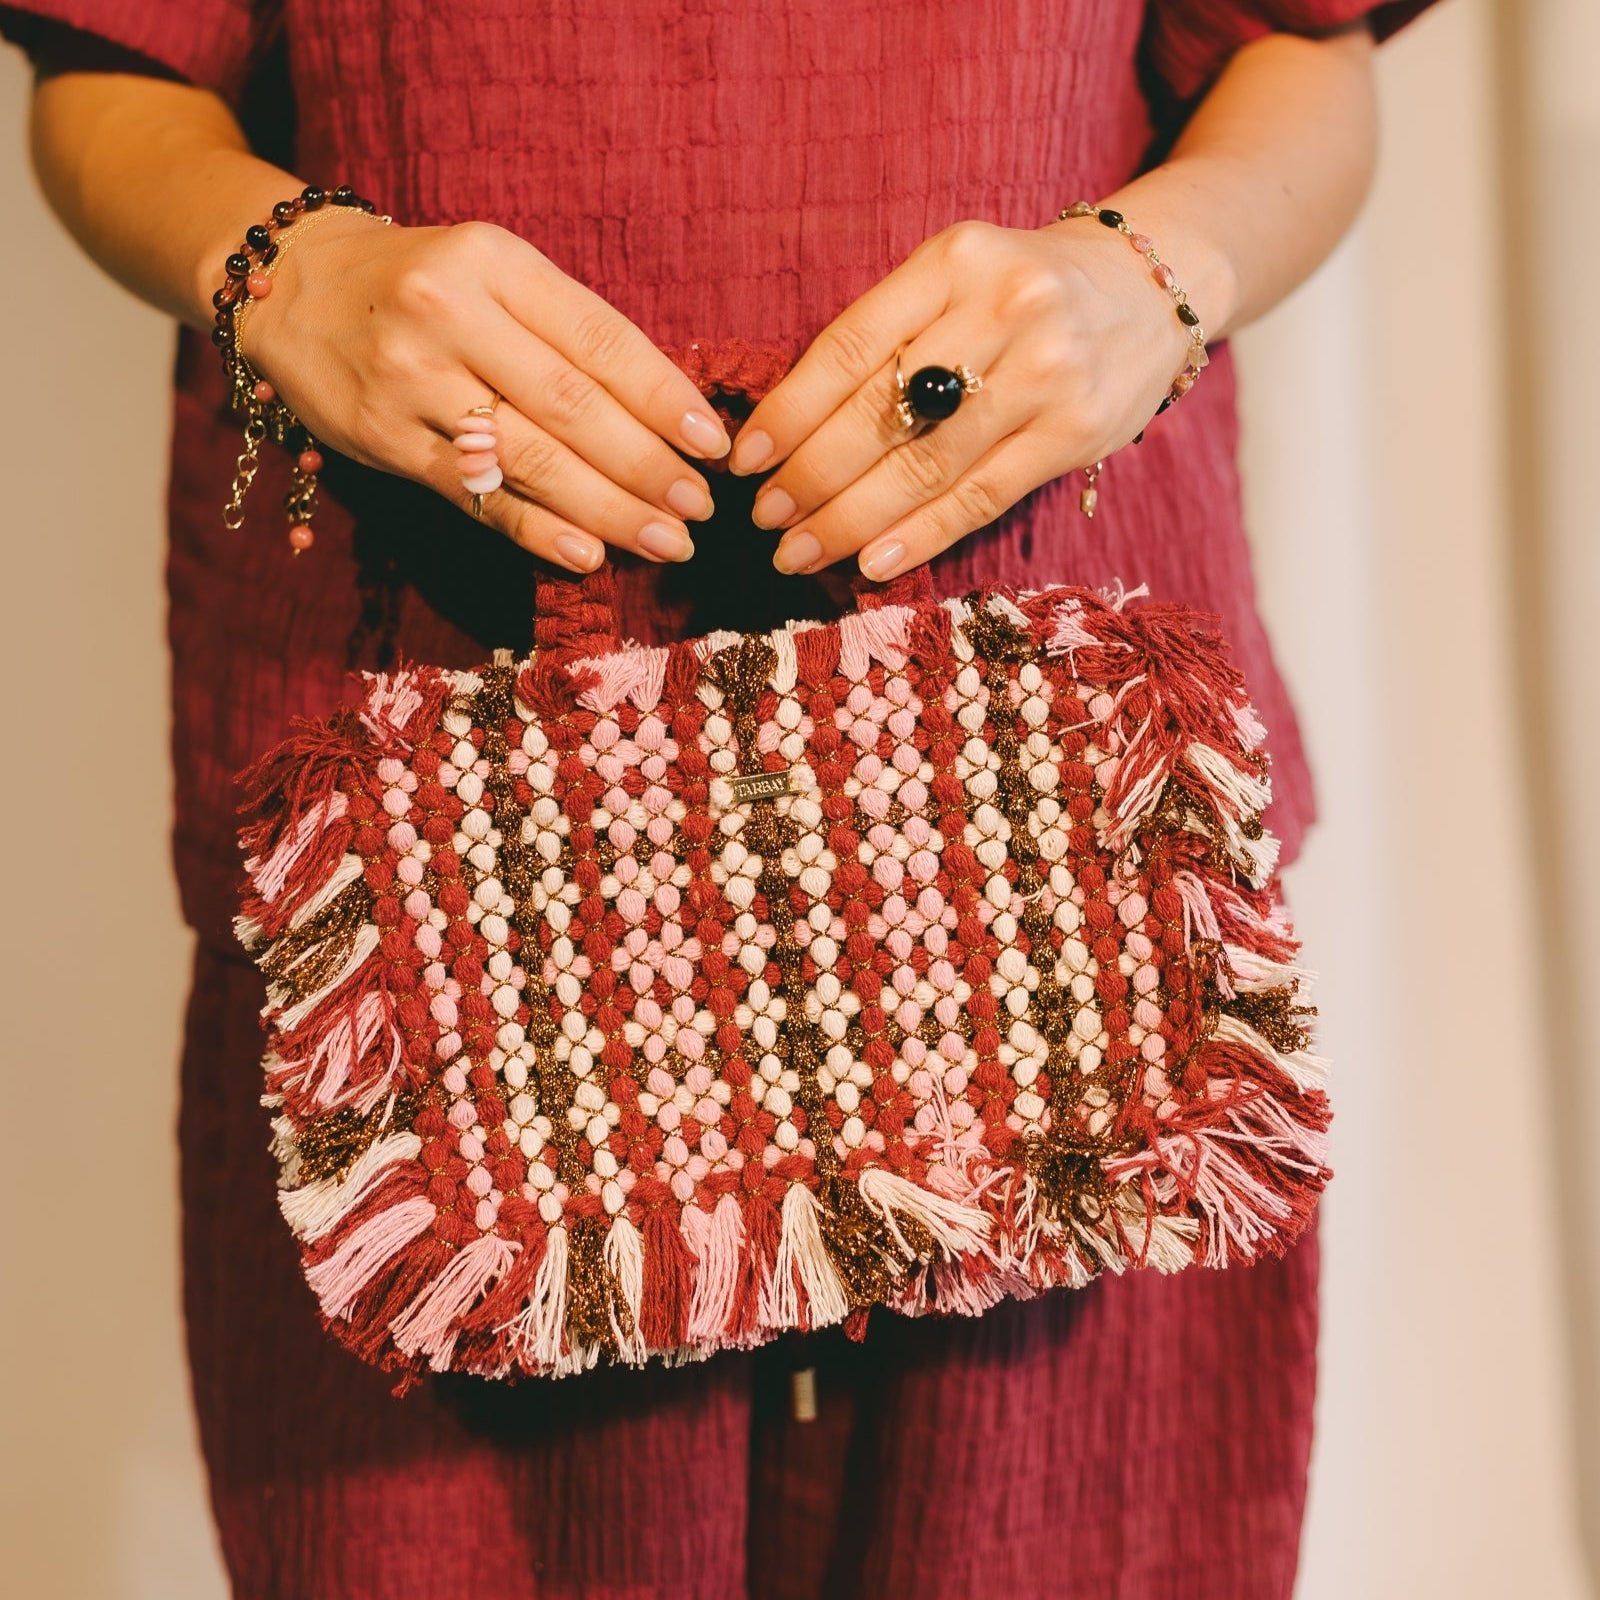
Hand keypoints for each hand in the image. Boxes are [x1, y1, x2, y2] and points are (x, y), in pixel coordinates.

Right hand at [238, 211, 732, 570]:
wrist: (290, 288)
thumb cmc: (422, 286)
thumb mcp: (494, 274)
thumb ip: (567, 331)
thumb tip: (669, 413)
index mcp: (494, 261)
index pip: (599, 339)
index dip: (664, 398)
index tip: (714, 445)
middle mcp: (450, 314)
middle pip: (572, 407)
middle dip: (648, 466)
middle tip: (701, 509)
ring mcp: (412, 380)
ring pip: (530, 458)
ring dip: (609, 509)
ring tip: (666, 541)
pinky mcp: (384, 439)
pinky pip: (477, 494)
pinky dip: (538, 530)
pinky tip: (589, 555)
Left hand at [725, 216, 1196, 579]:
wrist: (1151, 289)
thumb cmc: (1020, 295)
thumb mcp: (955, 281)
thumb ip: (888, 337)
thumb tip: (788, 432)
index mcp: (955, 259)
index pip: (850, 347)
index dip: (789, 411)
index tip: (744, 459)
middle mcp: (1004, 309)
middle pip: (883, 412)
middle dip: (810, 475)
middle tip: (764, 517)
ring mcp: (1046, 373)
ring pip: (926, 465)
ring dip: (850, 519)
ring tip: (799, 550)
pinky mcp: (1074, 432)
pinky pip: (979, 497)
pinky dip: (918, 536)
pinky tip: (869, 562)